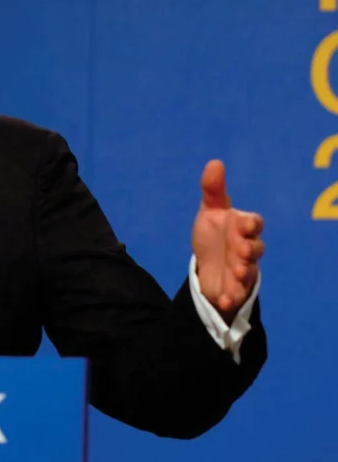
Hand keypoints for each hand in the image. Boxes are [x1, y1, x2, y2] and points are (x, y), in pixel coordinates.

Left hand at [191, 160, 263, 322]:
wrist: (207, 265)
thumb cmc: (213, 234)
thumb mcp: (209, 212)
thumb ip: (212, 190)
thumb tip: (215, 162)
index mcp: (242, 228)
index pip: (253, 223)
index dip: (250, 224)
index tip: (244, 223)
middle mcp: (247, 248)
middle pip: (254, 248)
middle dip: (248, 249)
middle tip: (239, 250)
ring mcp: (243, 269)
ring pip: (249, 271)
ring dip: (244, 271)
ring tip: (237, 272)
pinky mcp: (234, 288)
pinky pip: (235, 295)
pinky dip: (229, 297)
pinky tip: (222, 299)